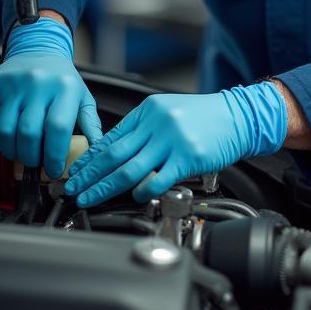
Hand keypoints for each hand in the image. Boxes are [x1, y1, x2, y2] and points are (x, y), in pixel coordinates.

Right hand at [0, 16, 101, 178]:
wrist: (39, 48)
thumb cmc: (62, 79)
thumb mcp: (82, 98)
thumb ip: (91, 125)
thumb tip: (97, 153)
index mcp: (65, 87)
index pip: (57, 129)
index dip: (53, 156)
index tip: (54, 170)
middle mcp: (39, 83)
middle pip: (28, 134)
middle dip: (31, 157)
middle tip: (36, 162)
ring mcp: (14, 83)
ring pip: (5, 131)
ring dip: (12, 151)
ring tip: (21, 151)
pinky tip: (8, 137)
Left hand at [63, 83, 286, 205]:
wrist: (238, 117)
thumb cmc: (204, 118)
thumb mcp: (168, 113)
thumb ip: (142, 130)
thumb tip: (113, 152)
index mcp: (148, 111)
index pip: (111, 137)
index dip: (89, 158)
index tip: (75, 172)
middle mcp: (157, 123)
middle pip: (114, 155)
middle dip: (89, 175)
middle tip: (73, 189)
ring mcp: (172, 140)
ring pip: (130, 168)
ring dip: (105, 187)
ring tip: (90, 198)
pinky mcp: (187, 157)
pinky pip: (158, 178)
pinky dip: (142, 190)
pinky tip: (133, 196)